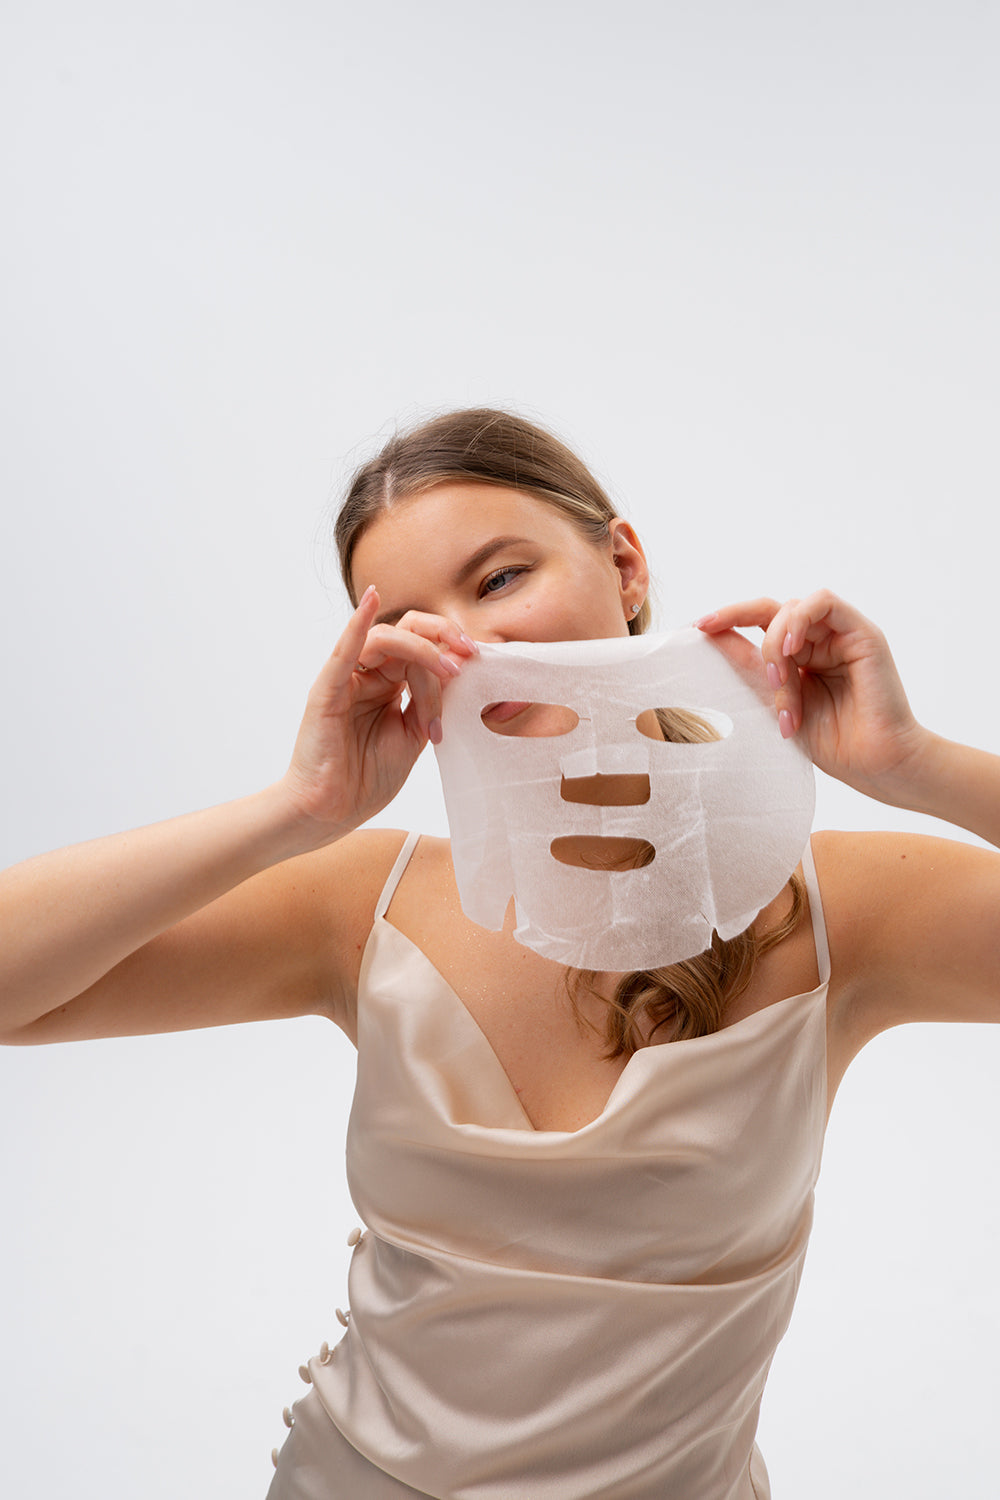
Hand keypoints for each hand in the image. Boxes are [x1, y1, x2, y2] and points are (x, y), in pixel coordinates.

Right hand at [279, 587, 476, 842]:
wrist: (332, 811)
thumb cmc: (366, 777)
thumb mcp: (412, 735)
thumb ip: (429, 702)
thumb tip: (454, 672)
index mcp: (387, 684)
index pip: (420, 647)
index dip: (449, 647)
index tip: (478, 658)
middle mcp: (366, 674)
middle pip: (406, 634)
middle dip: (442, 638)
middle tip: (469, 654)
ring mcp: (346, 679)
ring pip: (387, 641)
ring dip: (423, 651)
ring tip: (448, 673)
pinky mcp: (328, 690)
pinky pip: (344, 650)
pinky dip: (358, 622)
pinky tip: (372, 600)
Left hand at [697, 589, 929, 805]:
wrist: (874, 764)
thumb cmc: (831, 742)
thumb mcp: (775, 701)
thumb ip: (750, 667)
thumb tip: (712, 639)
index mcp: (798, 656)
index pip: (757, 621)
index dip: (726, 618)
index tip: (695, 627)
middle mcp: (818, 641)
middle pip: (769, 610)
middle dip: (741, 624)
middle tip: (729, 652)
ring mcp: (840, 635)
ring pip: (792, 608)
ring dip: (775, 640)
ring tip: (779, 678)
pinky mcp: (862, 633)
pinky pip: (824, 602)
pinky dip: (800, 619)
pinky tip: (791, 647)